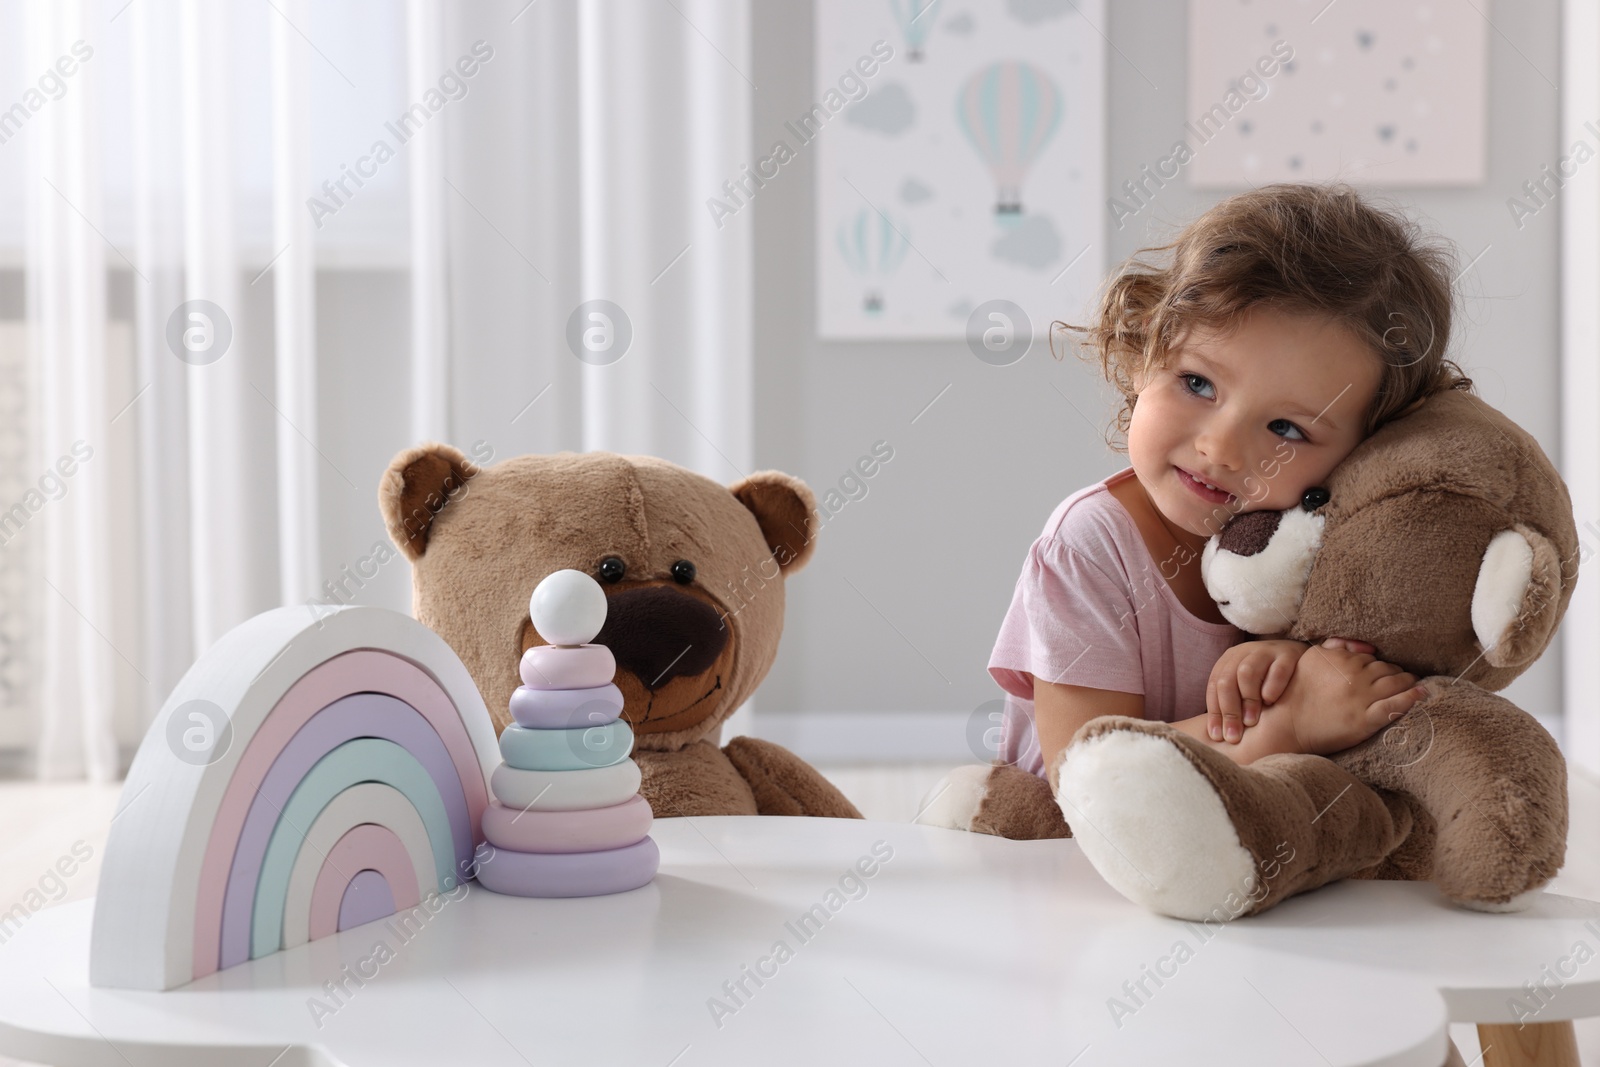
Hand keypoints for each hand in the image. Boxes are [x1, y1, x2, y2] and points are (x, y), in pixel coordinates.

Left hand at [1206, 639, 1309, 742]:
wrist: (1303, 662)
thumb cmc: (1268, 683)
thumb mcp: (1245, 690)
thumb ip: (1231, 705)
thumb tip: (1216, 737)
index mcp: (1229, 660)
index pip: (1214, 686)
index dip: (1215, 713)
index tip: (1218, 737)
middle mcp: (1244, 653)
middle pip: (1227, 681)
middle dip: (1229, 711)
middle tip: (1235, 736)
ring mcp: (1266, 651)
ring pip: (1247, 672)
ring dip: (1247, 700)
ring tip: (1251, 722)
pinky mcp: (1289, 654)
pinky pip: (1278, 669)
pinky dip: (1273, 686)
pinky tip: (1271, 702)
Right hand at [1249, 638, 1427, 757]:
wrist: (1286, 725)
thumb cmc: (1293, 693)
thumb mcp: (1310, 660)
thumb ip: (1334, 647)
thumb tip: (1362, 646)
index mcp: (1341, 659)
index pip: (1372, 658)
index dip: (1381, 665)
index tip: (1386, 670)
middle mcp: (1355, 675)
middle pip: (1387, 669)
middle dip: (1397, 673)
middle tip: (1404, 678)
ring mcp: (1362, 698)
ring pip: (1396, 683)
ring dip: (1408, 682)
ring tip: (1416, 685)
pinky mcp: (1366, 719)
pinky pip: (1396, 706)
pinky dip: (1411, 698)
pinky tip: (1422, 693)